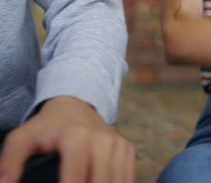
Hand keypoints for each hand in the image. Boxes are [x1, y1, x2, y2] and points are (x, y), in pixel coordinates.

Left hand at [0, 96, 134, 182]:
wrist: (74, 106)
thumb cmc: (46, 127)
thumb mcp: (22, 138)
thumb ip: (11, 161)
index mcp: (77, 137)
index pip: (77, 180)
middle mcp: (103, 140)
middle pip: (102, 182)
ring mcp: (119, 144)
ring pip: (119, 181)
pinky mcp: (127, 149)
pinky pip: (129, 177)